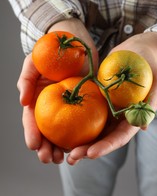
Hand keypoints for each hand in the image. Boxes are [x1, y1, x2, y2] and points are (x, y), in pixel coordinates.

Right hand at [17, 19, 97, 163]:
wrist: (74, 43)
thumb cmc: (51, 52)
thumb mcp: (34, 62)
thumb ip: (26, 79)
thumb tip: (22, 102)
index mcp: (39, 99)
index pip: (32, 120)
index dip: (31, 133)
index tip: (35, 145)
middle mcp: (53, 106)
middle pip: (48, 131)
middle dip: (47, 148)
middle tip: (50, 159)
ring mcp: (70, 106)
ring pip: (65, 132)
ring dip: (64, 147)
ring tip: (65, 159)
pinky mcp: (86, 104)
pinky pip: (85, 122)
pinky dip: (83, 136)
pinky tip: (84, 146)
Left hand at [67, 32, 156, 164]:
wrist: (135, 50)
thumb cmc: (147, 63)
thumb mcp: (155, 79)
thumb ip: (151, 100)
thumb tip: (144, 127)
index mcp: (134, 116)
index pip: (121, 136)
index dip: (107, 146)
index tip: (91, 153)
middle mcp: (120, 116)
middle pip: (105, 137)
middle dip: (89, 149)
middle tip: (72, 157)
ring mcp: (108, 108)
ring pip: (93, 128)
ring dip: (80, 140)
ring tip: (63, 150)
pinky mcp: (98, 98)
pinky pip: (86, 110)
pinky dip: (75, 119)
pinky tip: (62, 126)